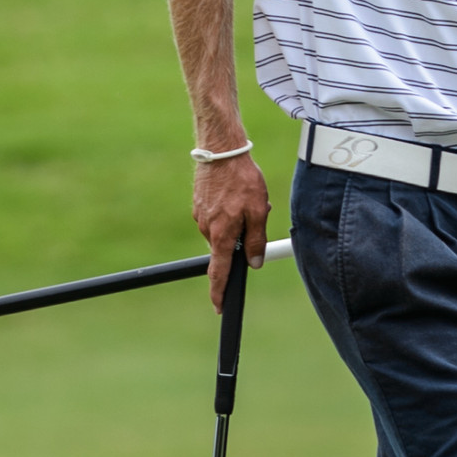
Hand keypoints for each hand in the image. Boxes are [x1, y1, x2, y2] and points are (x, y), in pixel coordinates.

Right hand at [192, 154, 269, 309]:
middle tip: (257, 215)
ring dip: (237, 221)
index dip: (219, 292)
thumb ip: (256, 240)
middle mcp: (206, 228)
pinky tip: (237, 192)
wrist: (221, 150)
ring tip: (248, 198)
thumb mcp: (258, 211)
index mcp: (221, 234)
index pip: (219, 272)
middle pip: (225, 247)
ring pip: (222, 230)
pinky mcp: (198, 204)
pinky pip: (216, 216)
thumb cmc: (242, 179)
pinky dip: (229, 210)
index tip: (219, 306)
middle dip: (241, 239)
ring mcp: (200, 216)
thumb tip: (254, 262)